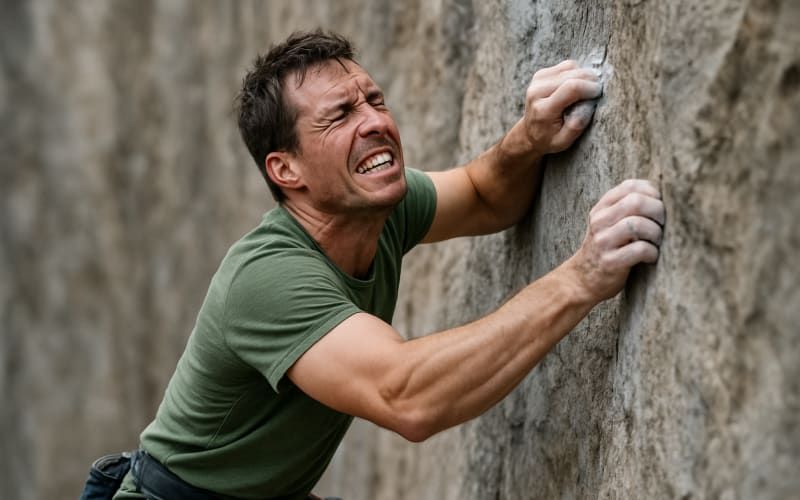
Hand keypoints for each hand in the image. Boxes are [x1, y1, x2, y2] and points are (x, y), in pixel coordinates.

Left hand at [523, 60, 601, 155]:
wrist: (529, 133)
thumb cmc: (549, 138)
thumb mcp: (564, 141)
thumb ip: (577, 125)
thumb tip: (588, 104)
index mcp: (543, 109)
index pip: (571, 88)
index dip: (590, 87)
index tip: (598, 93)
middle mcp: (537, 91)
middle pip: (572, 74)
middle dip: (590, 80)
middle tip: (596, 91)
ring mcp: (537, 80)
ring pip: (570, 66)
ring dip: (583, 75)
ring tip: (584, 90)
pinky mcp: (541, 74)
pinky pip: (566, 66)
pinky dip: (575, 72)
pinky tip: (574, 85)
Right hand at [567, 179, 665, 301]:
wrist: (581, 279)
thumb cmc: (606, 249)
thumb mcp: (608, 223)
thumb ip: (626, 208)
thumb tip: (663, 197)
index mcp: (601, 208)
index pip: (629, 186)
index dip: (651, 192)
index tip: (658, 205)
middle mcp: (599, 222)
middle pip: (635, 202)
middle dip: (658, 211)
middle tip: (663, 224)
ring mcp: (603, 242)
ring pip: (637, 224)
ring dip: (656, 233)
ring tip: (656, 241)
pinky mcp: (610, 262)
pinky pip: (640, 249)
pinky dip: (652, 252)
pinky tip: (651, 257)